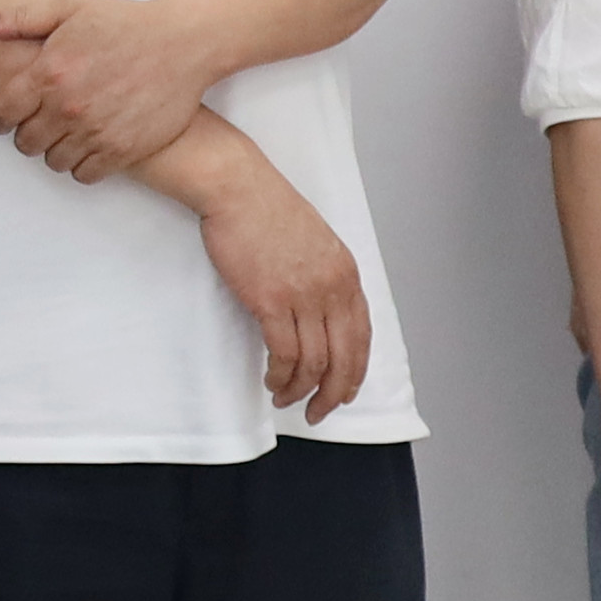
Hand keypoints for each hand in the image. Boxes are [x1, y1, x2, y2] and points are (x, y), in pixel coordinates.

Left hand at [0, 0, 229, 180]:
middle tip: (37, 127)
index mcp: (49, 72)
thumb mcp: (68, 8)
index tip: (6, 120)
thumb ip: (17, 19)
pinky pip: (84, 175)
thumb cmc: (126, 22)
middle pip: (25, 143)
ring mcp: (94, 131)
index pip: (3, 113)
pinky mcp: (121, 150)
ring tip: (64, 137)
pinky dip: (82, 166)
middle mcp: (67, 106)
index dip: (0, 119)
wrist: (182, 43)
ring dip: (54, 152)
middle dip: (26, 136)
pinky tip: (88, 148)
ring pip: (53, 162)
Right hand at [180, 146, 372, 419]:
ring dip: (300, 389)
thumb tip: (321, 313)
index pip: (362, 337)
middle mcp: (332, 287)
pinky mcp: (271, 300)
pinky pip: (284, 353)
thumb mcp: (314, 241)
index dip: (355, 372)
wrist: (238, 188)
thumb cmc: (267, 209)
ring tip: (285, 397)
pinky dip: (280, 375)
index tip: (345, 391)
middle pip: (343, 358)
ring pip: (313, 362)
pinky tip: (272, 380)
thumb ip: (325, 276)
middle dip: (333, 393)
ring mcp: (303, 295)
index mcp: (346, 273)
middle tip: (319, 412)